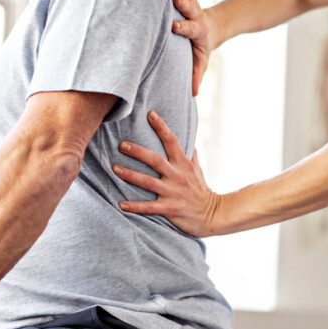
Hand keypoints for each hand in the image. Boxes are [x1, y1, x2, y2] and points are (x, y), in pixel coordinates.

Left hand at [114, 111, 219, 238]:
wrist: (212, 214)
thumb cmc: (201, 189)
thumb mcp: (197, 169)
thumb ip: (189, 153)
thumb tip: (187, 135)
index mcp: (184, 164)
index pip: (172, 141)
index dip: (161, 127)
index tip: (150, 114)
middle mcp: (178, 176)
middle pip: (155, 160)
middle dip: (137, 152)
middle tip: (121, 145)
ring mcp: (173, 193)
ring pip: (148, 182)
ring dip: (130, 175)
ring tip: (114, 169)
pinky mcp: (170, 209)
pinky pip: (149, 208)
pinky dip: (134, 206)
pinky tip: (120, 204)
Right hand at [171, 0, 217, 95]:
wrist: (213, 27)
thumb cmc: (201, 48)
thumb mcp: (201, 61)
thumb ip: (196, 75)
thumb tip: (193, 94)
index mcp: (197, 30)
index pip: (190, 28)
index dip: (183, 27)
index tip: (174, 26)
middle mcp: (194, 13)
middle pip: (188, 6)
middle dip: (182, 2)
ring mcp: (191, 2)